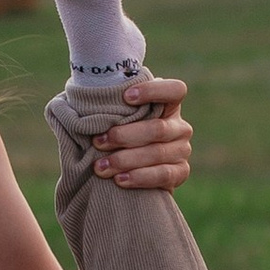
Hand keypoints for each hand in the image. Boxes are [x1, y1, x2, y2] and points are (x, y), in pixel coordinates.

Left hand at [90, 73, 190, 192]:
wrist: (129, 170)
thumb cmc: (117, 135)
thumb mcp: (118, 117)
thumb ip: (112, 104)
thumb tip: (87, 91)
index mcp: (168, 105)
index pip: (175, 90)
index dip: (154, 91)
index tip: (126, 97)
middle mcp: (179, 127)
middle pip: (158, 128)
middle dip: (124, 136)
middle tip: (98, 142)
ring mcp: (182, 150)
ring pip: (157, 152)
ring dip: (125, 160)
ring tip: (100, 166)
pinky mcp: (180, 173)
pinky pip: (163, 175)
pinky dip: (139, 177)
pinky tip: (119, 179)